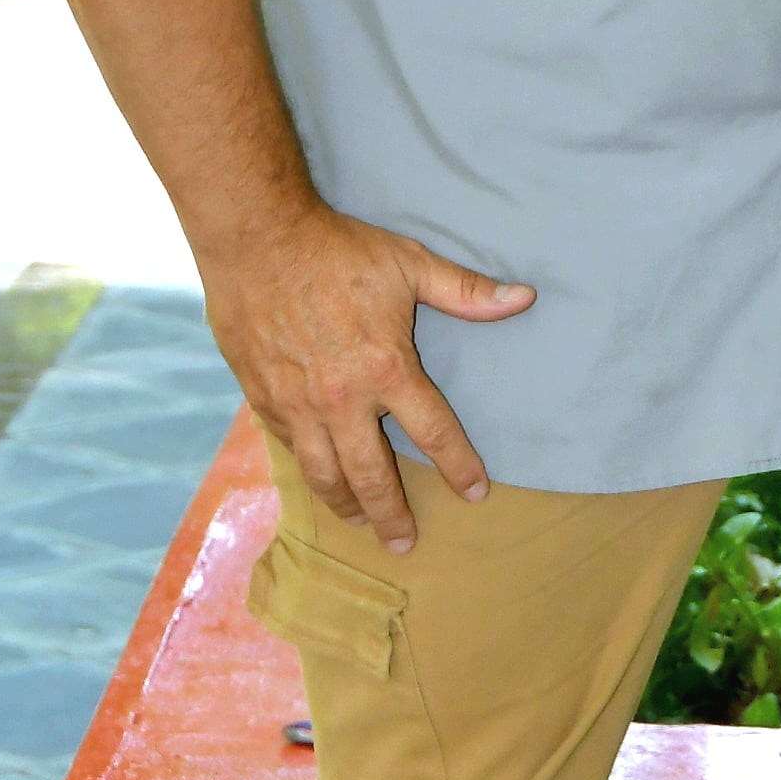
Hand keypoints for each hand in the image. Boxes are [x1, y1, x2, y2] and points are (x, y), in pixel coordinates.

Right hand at [203, 203, 531, 548]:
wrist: (257, 237)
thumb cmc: (337, 249)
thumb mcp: (409, 264)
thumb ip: (466, 291)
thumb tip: (523, 297)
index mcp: (385, 370)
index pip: (434, 434)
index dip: (459, 467)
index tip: (475, 492)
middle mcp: (341, 399)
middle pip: (373, 476)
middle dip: (393, 515)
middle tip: (405, 542)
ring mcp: (297, 403)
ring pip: (324, 473)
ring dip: (345, 504)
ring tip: (359, 522)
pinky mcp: (260, 396)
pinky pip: (288, 445)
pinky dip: (305, 465)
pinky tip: (315, 473)